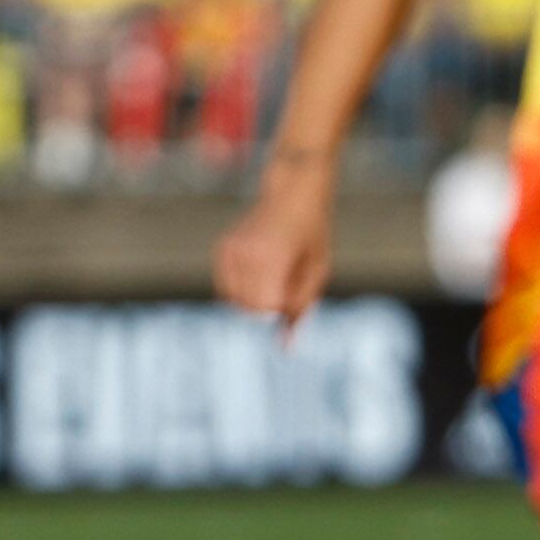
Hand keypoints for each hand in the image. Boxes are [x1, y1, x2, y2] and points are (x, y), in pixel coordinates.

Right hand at [212, 163, 337, 329]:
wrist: (293, 193)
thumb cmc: (312, 233)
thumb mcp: (318, 271)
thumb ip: (300, 309)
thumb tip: (284, 346)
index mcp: (269, 257)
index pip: (265, 308)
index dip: (282, 307)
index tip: (295, 286)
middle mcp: (244, 253)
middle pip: (249, 307)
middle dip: (268, 305)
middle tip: (287, 277)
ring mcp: (229, 251)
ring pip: (234, 301)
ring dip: (255, 298)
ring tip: (275, 271)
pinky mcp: (222, 251)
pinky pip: (226, 290)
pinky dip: (242, 290)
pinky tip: (261, 272)